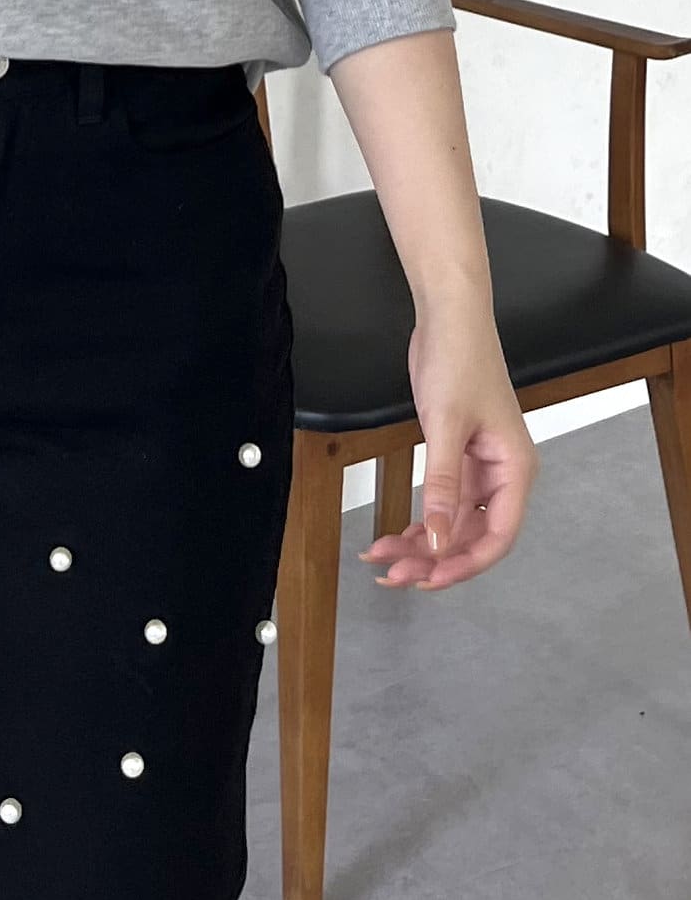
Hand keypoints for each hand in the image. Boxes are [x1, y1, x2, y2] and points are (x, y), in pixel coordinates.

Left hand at [358, 310, 539, 590]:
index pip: (498, 538)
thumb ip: (443, 485)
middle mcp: (503, 475)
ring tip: (384, 559)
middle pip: (473, 536)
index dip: (464, 565)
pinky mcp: (458, 456)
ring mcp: (480, 468)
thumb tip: (438, 539)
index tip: (428, 580)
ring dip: (423, 543)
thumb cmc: (459, 361)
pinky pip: (444, 502)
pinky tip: (396, 534)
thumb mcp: (446, 425)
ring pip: (454, 522)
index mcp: (515, 471)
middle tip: (393, 575)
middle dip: (434, 559)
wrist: (449, 319)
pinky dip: (421, 519)